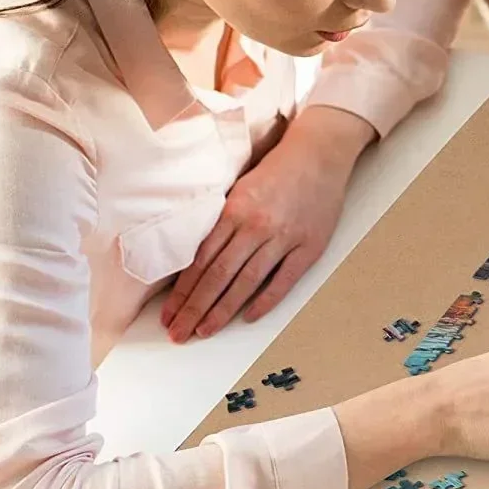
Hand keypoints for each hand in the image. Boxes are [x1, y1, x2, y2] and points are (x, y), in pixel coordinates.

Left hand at [162, 106, 372, 342]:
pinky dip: (265, 300)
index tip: (169, 314)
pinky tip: (248, 316)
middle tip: (178, 334)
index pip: (201, 261)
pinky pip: (284, 280)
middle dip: (195, 309)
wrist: (319, 155)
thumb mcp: (239, 189)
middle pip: (218, 276)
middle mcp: (256, 227)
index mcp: (234, 211)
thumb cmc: (276, 171)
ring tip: (204, 331)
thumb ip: (221, 222)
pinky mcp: (309, 246)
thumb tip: (196, 259)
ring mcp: (284, 238)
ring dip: (222, 310)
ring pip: (246, 282)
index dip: (182, 292)